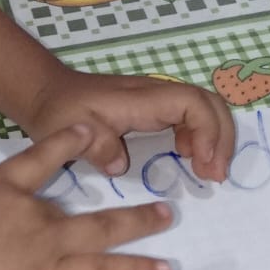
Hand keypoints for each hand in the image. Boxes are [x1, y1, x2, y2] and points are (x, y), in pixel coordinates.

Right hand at [0, 125, 174, 269]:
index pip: (36, 160)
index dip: (64, 143)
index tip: (86, 130)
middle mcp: (31, 213)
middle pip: (86, 207)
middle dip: (123, 204)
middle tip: (157, 202)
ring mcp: (46, 248)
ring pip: (104, 235)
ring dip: (140, 228)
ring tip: (166, 222)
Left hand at [19, 67, 234, 180]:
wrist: (47, 94)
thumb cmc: (60, 111)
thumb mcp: (69, 132)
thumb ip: (97, 146)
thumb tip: (120, 166)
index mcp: (141, 99)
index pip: (191, 103)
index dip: (206, 131)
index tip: (204, 163)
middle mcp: (155, 95)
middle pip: (208, 103)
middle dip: (221, 137)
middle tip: (218, 175)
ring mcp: (156, 100)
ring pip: (203, 109)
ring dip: (214, 139)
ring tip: (211, 173)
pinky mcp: (153, 109)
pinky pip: (189, 117)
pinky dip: (200, 138)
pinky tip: (192, 160)